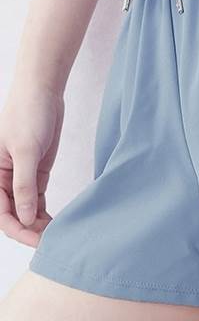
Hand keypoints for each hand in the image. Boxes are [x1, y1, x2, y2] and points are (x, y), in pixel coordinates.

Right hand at [0, 82, 63, 246]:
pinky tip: (57, 220)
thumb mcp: (27, 151)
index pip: (2, 214)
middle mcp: (3, 179)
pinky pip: (38, 196)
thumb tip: (26, 217)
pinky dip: (46, 209)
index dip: (19, 230)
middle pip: (14, 215)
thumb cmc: (28, 114)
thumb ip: (24, 185)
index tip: (39, 240)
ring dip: (39, 222)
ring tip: (58, 234)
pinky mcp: (37, 170)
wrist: (42, 92)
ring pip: (27, 208)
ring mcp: (21, 176)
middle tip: (53, 242)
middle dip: (30, 230)